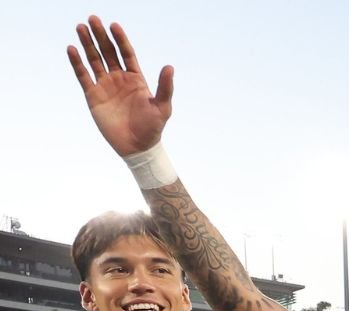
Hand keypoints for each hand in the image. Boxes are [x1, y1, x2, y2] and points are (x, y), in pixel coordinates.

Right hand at [68, 17, 172, 156]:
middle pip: (108, 52)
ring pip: (94, 60)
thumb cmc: (153, 128)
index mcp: (136, 78)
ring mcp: (105, 86)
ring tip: (80, 27)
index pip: (126, 53)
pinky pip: (83, 76)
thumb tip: (169, 67)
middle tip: (92, 19)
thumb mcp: (162, 107)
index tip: (114, 25)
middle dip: (100, 36)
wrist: (137, 147)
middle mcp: (119, 79)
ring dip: (87, 44)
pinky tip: (72, 49)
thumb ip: (165, 87)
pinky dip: (77, 63)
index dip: (120, 39)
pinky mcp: (93, 96)